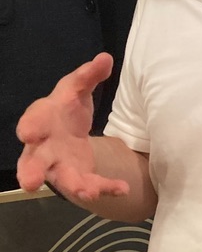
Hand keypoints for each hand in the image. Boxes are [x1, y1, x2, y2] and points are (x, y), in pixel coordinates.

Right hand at [16, 53, 128, 199]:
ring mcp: (59, 166)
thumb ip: (88, 76)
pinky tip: (123, 188)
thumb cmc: (66, 108)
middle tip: (30, 182)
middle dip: (32, 171)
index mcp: (41, 120)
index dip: (30, 126)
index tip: (28, 132)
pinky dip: (106, 187)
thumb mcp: (76, 88)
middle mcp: (43, 148)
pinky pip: (91, 184)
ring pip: (62, 180)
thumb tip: (105, 58)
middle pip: (34, 161)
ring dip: (75, 186)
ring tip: (88, 192)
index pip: (32, 122)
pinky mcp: (78, 176)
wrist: (69, 132)